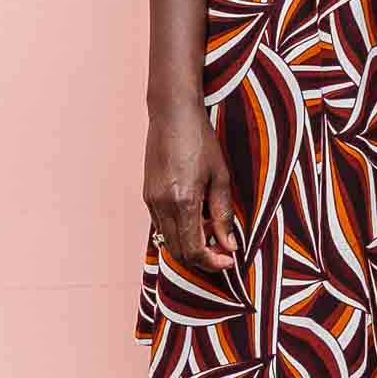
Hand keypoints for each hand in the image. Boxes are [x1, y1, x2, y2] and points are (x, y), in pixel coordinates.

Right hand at [143, 103, 238, 271]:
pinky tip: (196, 218)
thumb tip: (229, 245)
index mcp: (183, 201)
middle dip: (202, 259)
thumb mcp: (221, 177)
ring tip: (212, 231)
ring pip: (168, 241)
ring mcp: (151, 201)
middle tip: (223, 252)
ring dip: (190, 245)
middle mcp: (162, 205)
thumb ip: (223, 214)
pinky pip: (162, 226)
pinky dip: (179, 232)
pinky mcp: (147, 196)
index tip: (229, 260)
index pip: (194, 250)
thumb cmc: (201, 141)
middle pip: (178, 252)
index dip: (212, 262)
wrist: (172, 115)